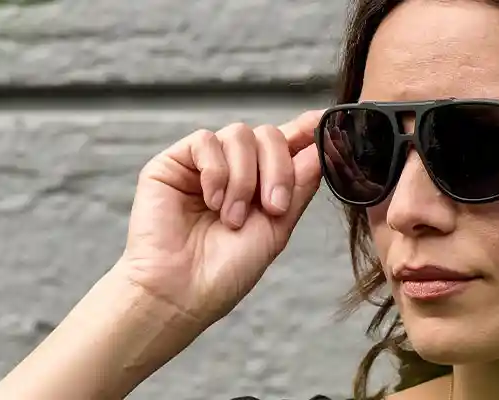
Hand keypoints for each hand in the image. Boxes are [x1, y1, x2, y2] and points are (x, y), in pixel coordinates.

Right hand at [115, 110, 326, 323]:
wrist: (182, 292)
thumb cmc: (225, 271)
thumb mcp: (277, 228)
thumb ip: (299, 185)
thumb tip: (321, 145)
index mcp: (261, 184)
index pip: (287, 143)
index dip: (306, 129)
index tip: (324, 121)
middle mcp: (233, 169)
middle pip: (268, 135)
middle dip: (278, 169)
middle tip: (273, 208)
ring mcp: (203, 164)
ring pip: (239, 134)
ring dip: (244, 178)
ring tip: (232, 218)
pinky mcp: (173, 162)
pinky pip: (205, 141)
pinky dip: (216, 172)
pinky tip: (212, 202)